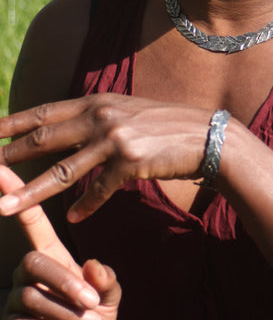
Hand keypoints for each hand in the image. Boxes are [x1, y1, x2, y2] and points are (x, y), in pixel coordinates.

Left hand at [0, 94, 211, 220]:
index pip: (45, 112)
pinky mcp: (131, 163)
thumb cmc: (166, 125)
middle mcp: (102, 116)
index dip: (13, 122)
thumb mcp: (128, 112)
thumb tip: (67, 132)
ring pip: (63, 171)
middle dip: (9, 156)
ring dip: (30, 192)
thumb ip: (97, 119)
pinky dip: (85, 206)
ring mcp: (115, 139)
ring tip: (4, 207)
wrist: (206, 135)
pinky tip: (73, 218)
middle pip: (45, 139)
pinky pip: (99, 190)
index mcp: (98, 101)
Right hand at [0, 166, 120, 319]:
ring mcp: (16, 297)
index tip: (0, 168)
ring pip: (31, 296)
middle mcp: (28, 270)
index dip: (16, 194)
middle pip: (34, 262)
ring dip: (64, 312)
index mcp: (52, 253)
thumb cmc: (92, 314)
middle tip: (91, 302)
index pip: (31, 220)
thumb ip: (108, 281)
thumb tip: (94, 266)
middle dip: (65, 282)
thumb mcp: (109, 296)